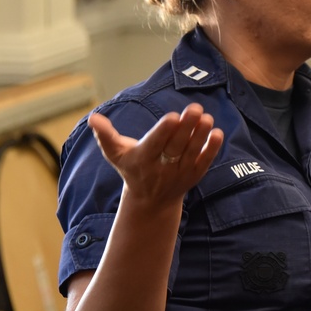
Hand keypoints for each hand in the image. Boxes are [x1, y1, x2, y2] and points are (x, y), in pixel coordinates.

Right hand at [88, 103, 224, 208]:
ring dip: (200, 135)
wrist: (150, 201)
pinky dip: (211, 149)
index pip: (155, 144)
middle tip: (195, 108)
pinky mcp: (194, 175)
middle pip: (176, 146)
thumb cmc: (132, 169)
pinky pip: (204, 162)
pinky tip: (217, 133)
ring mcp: (180, 173)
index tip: (173, 116)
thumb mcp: (116, 154)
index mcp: (143, 159)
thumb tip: (93, 117)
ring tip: (206, 118)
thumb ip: (105, 135)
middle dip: (186, 128)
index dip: (164, 131)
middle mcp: (162, 167)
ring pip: (192, 152)